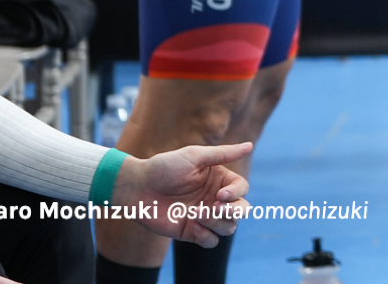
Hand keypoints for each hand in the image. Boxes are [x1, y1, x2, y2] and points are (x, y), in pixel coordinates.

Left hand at [114, 143, 251, 246]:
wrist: (138, 188)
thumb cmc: (165, 167)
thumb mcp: (195, 156)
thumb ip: (223, 154)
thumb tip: (250, 145)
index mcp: (220, 180)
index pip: (242, 189)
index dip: (237, 193)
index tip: (221, 195)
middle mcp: (215, 199)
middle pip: (241, 210)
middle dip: (233, 211)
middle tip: (215, 207)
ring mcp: (204, 216)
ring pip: (228, 227)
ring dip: (217, 222)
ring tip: (196, 214)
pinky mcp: (191, 232)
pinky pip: (211, 241)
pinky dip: (207, 237)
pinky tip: (193, 226)